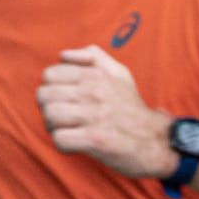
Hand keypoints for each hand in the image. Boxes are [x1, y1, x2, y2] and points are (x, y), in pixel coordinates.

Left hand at [37, 45, 171, 178]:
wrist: (155, 140)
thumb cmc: (131, 107)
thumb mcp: (119, 72)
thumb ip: (93, 56)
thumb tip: (63, 55)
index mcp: (95, 74)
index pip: (50, 74)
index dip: (51, 88)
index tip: (63, 99)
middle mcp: (94, 92)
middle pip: (44, 95)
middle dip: (47, 108)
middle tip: (62, 117)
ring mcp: (94, 116)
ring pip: (50, 115)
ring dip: (52, 126)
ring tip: (66, 129)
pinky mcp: (94, 140)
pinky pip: (60, 139)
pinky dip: (62, 144)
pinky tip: (73, 144)